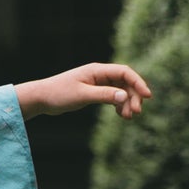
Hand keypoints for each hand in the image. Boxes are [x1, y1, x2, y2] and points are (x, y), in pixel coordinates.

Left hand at [17, 63, 151, 119]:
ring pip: (120, 91)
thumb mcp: (82, 95)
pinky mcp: (94, 92)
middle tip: (135, 113)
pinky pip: (112, 96)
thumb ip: (103, 95)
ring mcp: (97, 83)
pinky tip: (121, 115)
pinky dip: (119, 105)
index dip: (138, 83)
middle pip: (125, 83)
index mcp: (97, 70)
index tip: (147, 96)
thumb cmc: (59, 94)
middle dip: (133, 97)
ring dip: (127, 103)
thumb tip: (125, 96)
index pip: (124, 73)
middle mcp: (99, 74)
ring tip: (128, 117)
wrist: (41, 98)